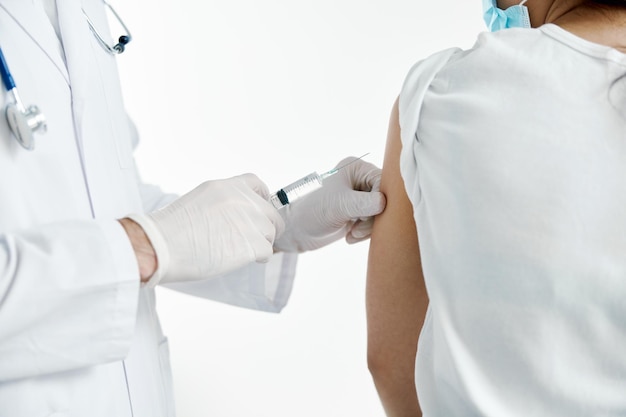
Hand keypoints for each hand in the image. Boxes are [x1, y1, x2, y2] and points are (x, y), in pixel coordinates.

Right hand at [126, 174, 284, 286]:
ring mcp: (250, 221)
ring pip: (270, 233)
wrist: (161, 246)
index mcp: (227, 187)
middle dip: (263, 228)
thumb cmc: (171, 230)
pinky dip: (258, 258)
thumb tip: (236, 217)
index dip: (261, 200)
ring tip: (237, 251)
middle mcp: (242, 200)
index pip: (257, 184)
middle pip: (270, 213)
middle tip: (248, 240)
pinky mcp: (252, 243)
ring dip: (259, 243)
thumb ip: (223, 204)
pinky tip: (240, 260)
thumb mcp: (199, 201)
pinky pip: (267, 251)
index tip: (257, 212)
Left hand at [274, 157, 385, 252]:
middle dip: (374, 217)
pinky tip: (350, 236)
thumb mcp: (341, 205)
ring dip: (369, 227)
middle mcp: (360, 180)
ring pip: (382, 212)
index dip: (379, 202)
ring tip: (352, 233)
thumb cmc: (313, 211)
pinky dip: (366, 232)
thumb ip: (367, 203)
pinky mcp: (359, 213)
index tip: (362, 217)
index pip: (383, 181)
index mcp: (356, 168)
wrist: (296, 230)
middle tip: (357, 228)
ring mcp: (360, 197)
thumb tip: (386, 204)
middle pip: (386, 197)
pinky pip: (375, 222)